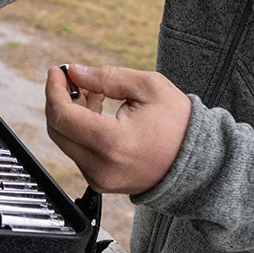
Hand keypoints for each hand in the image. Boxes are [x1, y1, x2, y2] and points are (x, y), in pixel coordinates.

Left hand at [45, 64, 191, 194]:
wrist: (199, 162)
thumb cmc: (179, 125)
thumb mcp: (148, 87)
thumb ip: (107, 77)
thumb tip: (76, 73)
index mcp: (111, 143)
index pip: (63, 115)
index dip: (55, 89)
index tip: (58, 71)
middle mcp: (100, 167)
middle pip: (58, 129)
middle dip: (59, 99)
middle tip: (73, 78)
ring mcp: (99, 178)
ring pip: (66, 140)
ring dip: (71, 113)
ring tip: (93, 92)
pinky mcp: (101, 181)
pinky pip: (79, 151)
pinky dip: (81, 128)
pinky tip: (98, 110)